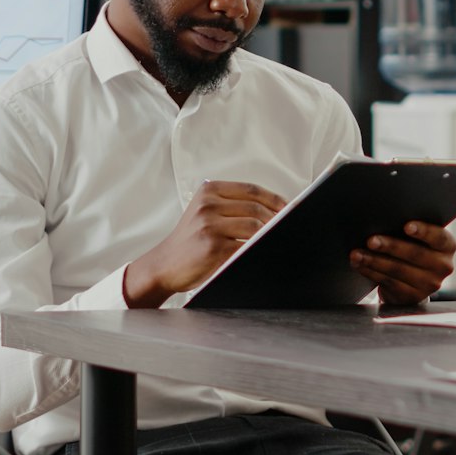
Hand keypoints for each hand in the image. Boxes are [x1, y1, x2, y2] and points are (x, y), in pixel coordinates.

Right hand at [123, 181, 285, 307]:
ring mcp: (209, 225)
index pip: (252, 190)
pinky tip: (262, 251)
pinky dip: (258, 249)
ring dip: (269, 234)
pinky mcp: (212, 246)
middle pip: (256, 208)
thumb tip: (275, 210)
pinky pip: (245, 246)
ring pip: (254, 226)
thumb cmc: (191, 240)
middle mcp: (208, 204)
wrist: (164, 264)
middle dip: (277, 219)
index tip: (291, 207)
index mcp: (209, 191)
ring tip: (278, 239)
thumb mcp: (206, 213)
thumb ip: (233, 206)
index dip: (276, 199)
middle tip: (291, 226)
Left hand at [352, 222, 455, 306]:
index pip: (439, 237)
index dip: (424, 231)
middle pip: (415, 254)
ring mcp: (429, 284)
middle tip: (371, 240)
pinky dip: (370, 272)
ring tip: (357, 253)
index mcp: (448, 246)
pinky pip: (388, 282)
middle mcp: (443, 266)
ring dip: (374, 260)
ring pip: (398, 270)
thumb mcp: (420, 238)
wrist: (414, 280)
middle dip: (390, 246)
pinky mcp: (412, 296)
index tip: (407, 226)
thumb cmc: (414, 247)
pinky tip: (359, 264)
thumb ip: (411, 229)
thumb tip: (384, 218)